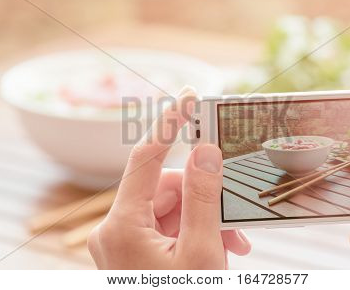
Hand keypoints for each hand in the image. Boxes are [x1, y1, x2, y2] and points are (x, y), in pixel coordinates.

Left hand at [88, 88, 250, 268]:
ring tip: (232, 245)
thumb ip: (203, 198)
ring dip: (204, 221)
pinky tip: (218, 247)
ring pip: (170, 210)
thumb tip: (205, 152)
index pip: (145, 158)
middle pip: (165, 189)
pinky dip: (194, 232)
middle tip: (235, 224)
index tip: (186, 98)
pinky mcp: (134, 251)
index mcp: (121, 226)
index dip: (168, 124)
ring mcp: (122, 242)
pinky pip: (167, 227)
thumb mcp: (200, 252)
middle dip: (204, 199)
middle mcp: (114, 229)